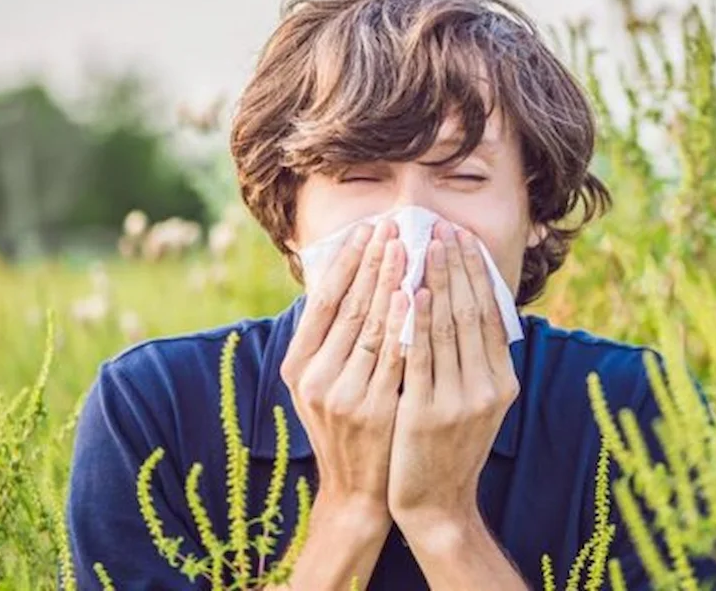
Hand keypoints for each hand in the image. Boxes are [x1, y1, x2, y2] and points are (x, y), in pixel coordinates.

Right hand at [280, 218, 407, 523]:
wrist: (358, 490)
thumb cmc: (346, 426)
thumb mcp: (323, 383)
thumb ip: (330, 338)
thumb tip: (346, 277)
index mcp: (298, 366)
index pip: (323, 301)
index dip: (346, 262)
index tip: (366, 229)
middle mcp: (315, 378)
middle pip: (348, 307)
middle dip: (373, 262)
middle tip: (392, 226)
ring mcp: (343, 395)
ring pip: (372, 326)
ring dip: (391, 282)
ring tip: (408, 247)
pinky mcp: (374, 410)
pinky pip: (394, 357)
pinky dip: (406, 324)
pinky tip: (417, 295)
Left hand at [387, 221, 519, 540]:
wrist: (436, 504)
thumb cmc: (448, 447)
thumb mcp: (476, 403)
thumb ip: (476, 361)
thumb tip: (470, 307)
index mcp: (502, 382)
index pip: (492, 314)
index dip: (478, 274)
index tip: (463, 238)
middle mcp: (488, 387)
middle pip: (472, 312)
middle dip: (457, 266)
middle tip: (443, 228)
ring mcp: (459, 401)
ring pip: (447, 328)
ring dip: (435, 281)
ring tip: (424, 245)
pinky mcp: (426, 412)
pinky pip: (420, 356)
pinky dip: (416, 320)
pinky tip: (409, 292)